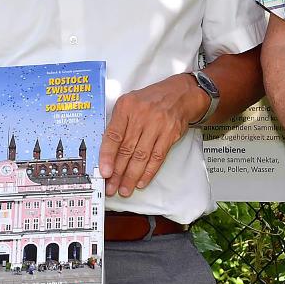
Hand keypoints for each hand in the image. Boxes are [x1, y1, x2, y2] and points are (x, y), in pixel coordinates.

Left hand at [99, 75, 205, 196]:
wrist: (180, 94)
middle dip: (117, 172)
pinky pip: (157, 157)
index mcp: (126, 107)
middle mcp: (141, 115)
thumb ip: (118, 124)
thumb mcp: (130, 103)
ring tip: (125, 189)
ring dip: (132, 176)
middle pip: (126, 149)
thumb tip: (106, 151)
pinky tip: (141, 181)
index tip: (104, 172)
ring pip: (141, 156)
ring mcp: (157, 125)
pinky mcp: (170, 134)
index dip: (107, 156)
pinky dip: (149, 171)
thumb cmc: (151, 100)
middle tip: (111, 187)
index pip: (113, 135)